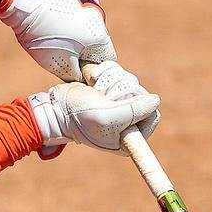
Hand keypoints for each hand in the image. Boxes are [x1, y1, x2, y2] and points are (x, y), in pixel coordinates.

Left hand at [0, 0, 116, 81]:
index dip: (93, 68)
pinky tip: (49, 18)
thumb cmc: (42, 33)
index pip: (107, 59)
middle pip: (96, 41)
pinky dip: (67, 18)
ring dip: (74, 33)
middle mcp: (99, 16)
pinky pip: (76, 10)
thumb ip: (74, 74)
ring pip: (85, 25)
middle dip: (82, 50)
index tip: (76, 70)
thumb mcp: (57, 62)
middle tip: (60, 53)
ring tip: (51, 34)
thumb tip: (80, 77)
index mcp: (100, 35)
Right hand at [29, 66, 160, 154]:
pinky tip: (94, 82)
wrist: (56, 107)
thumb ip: (135, 110)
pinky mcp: (111, 91)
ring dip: (112, 82)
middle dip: (121, 91)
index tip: (118, 105)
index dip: (139, 105)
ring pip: (131, 82)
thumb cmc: (80, 116)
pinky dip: (107, 74)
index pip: (153, 116)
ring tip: (96, 92)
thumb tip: (155, 100)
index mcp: (130, 138)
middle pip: (142, 96)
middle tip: (103, 98)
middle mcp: (127, 123)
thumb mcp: (109, 117)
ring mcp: (119, 106)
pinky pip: (120, 74)